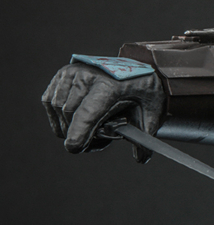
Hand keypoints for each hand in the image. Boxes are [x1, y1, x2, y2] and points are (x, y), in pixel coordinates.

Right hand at [42, 63, 165, 152]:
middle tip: (99, 141)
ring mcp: (73, 73)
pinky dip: (60, 116)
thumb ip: (144, 137)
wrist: (137, 66)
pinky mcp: (62, 75)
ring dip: (70, 127)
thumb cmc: (144, 89)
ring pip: (59, 111)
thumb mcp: (152, 112)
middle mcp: (88, 75)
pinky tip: (77, 119)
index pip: (88, 112)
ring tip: (91, 128)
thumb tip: (141, 159)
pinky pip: (51, 103)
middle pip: (72, 116)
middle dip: (81, 134)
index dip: (79, 132)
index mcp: (111, 84)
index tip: (74, 147)